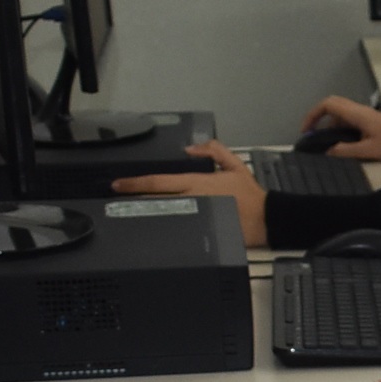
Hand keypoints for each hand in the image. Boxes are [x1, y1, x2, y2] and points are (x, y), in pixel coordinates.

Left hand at [110, 140, 266, 246]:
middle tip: (115, 200)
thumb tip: (190, 148)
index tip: (118, 184)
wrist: (265, 219)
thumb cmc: (251, 195)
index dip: (135, 183)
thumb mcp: (235, 165)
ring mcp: (193, 218)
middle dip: (132, 199)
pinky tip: (148, 230)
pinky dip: (160, 228)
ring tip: (125, 213)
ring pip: (160, 216)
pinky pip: (175, 230)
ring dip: (142, 214)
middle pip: (154, 200)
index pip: (159, 182)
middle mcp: (192, 200)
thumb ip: (214, 151)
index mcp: (197, 183)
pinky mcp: (199, 233)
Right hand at [300, 95, 380, 160]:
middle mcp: (358, 111)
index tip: (307, 130)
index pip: (328, 105)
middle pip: (331, 105)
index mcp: (357, 114)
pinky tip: (337, 144)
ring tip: (322, 143)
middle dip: (317, 118)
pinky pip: (348, 120)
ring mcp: (364, 115)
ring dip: (328, 125)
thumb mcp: (368, 151)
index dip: (313, 115)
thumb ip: (345, 151)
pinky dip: (338, 128)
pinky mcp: (368, 121)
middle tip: (311, 135)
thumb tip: (327, 152)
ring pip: (339, 114)